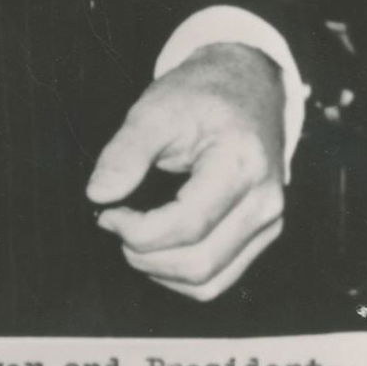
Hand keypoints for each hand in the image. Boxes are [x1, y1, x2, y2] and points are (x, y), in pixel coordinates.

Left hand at [86, 43, 285, 300]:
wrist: (245, 85)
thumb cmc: (199, 94)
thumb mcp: (155, 109)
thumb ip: (125, 153)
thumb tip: (98, 195)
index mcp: (241, 165)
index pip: (187, 225)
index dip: (138, 230)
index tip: (107, 212)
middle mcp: (264, 203)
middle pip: (199, 263)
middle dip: (145, 255)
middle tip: (114, 224)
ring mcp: (268, 223)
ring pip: (211, 281)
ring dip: (161, 270)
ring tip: (132, 237)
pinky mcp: (262, 233)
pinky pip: (221, 277)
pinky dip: (182, 273)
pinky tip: (157, 247)